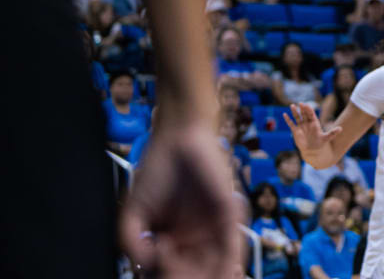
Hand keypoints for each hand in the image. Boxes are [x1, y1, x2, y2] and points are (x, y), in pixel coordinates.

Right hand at [120, 122, 241, 277]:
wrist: (179, 139)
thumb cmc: (156, 172)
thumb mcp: (133, 212)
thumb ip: (131, 242)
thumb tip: (145, 263)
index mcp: (171, 243)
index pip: (170, 274)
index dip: (164, 278)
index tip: (155, 275)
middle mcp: (194, 240)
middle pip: (194, 275)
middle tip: (171, 275)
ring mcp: (213, 230)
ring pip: (216, 268)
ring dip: (207, 277)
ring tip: (186, 274)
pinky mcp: (229, 216)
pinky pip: (233, 247)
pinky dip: (227, 264)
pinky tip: (214, 269)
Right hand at [284, 103, 341, 168]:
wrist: (313, 151)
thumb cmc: (320, 144)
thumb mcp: (326, 138)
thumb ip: (332, 133)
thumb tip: (341, 128)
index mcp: (314, 123)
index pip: (311, 114)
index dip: (308, 109)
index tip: (306, 105)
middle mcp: (307, 123)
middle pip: (304, 114)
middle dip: (302, 108)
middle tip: (300, 103)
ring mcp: (301, 126)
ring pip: (297, 117)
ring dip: (295, 111)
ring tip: (292, 105)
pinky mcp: (296, 131)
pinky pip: (291, 124)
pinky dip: (288, 119)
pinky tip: (285, 114)